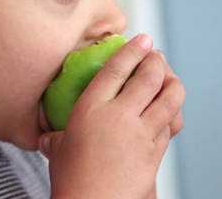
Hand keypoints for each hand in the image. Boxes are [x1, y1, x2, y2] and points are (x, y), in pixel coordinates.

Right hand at [38, 34, 184, 198]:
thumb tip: (47, 138)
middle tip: (158, 57)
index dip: (133, 50)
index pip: (117, 69)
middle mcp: (119, 116)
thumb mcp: (58, 151)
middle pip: (150, 77)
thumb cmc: (71, 181)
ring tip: (170, 79)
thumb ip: (56, 139)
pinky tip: (169, 112)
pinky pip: (171, 125)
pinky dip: (173, 114)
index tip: (143, 39)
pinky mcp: (156, 152)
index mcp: (91, 109)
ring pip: (169, 98)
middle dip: (158, 62)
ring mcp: (141, 134)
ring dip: (173, 84)